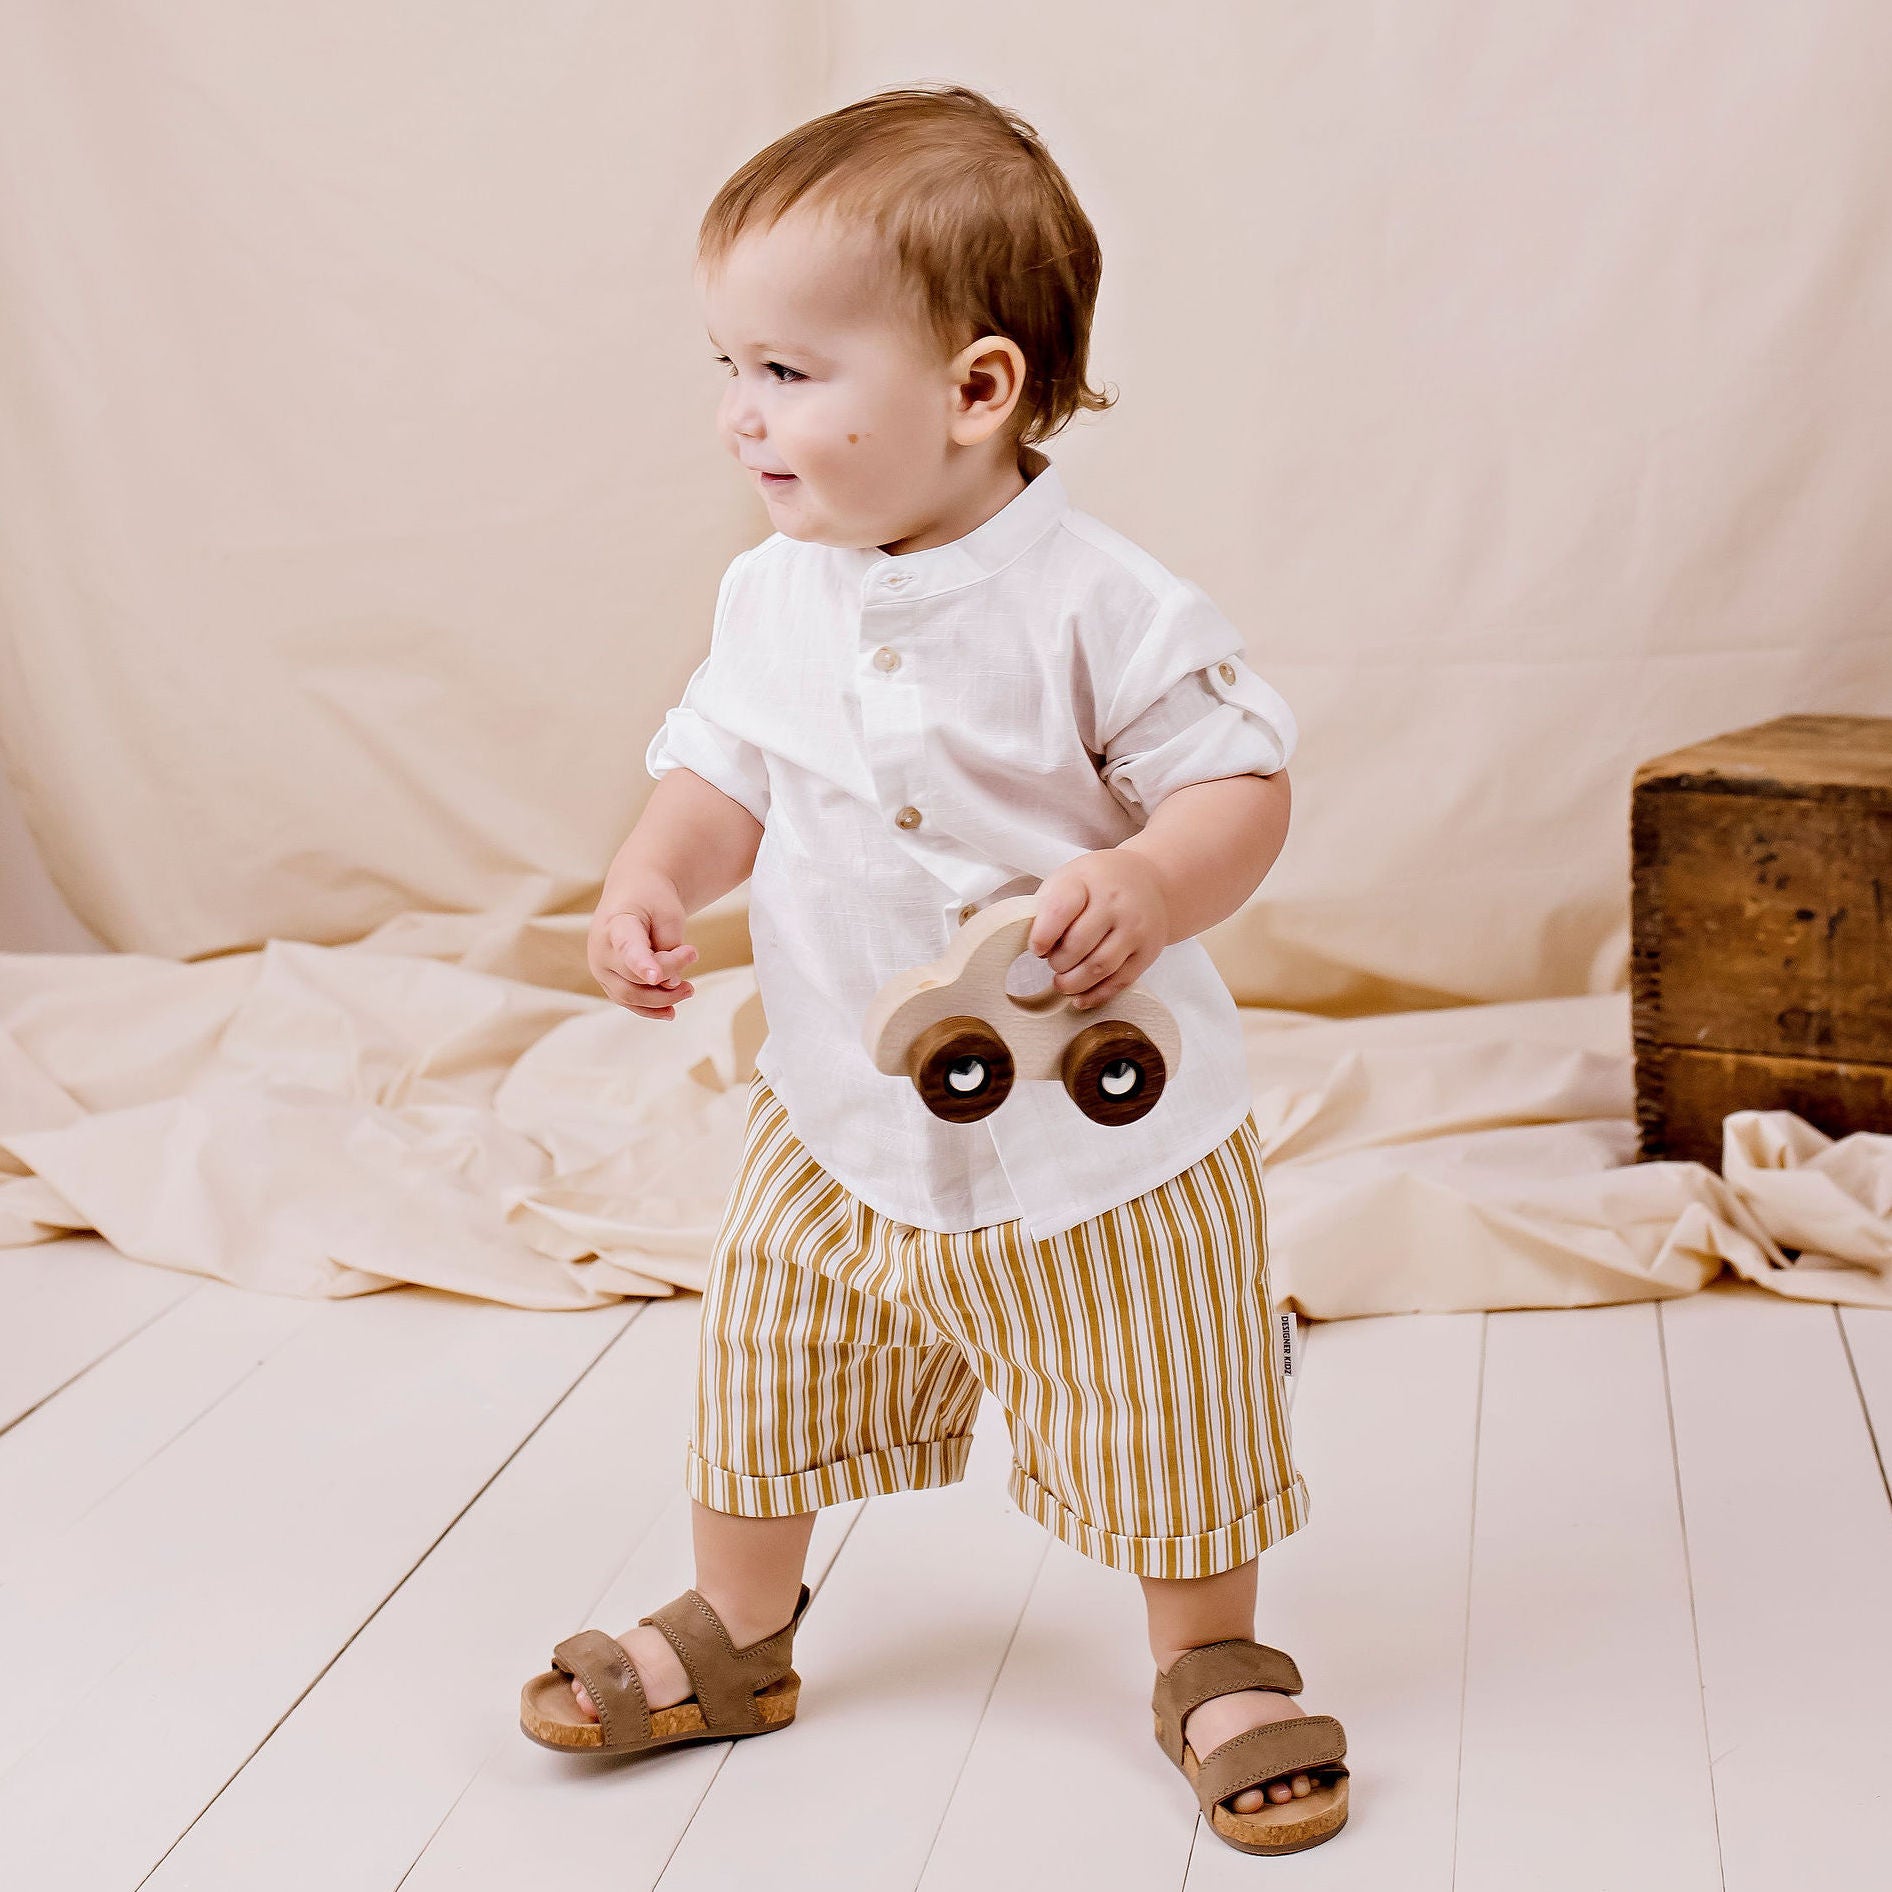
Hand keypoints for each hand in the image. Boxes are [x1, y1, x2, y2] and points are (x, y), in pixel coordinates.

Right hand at [587, 879, 699, 1019]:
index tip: (656, 976)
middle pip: (635, 977)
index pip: (628, 948)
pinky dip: (651, 1008)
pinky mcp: (609, 982)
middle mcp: (601, 951)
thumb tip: (669, 985)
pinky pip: (628, 1002)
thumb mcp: (669, 913)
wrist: (631, 894)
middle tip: (693, 954)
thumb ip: (670, 946)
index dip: (641, 964)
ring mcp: (602, 970)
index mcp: (615, 925)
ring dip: (663, 998)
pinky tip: (671, 1011)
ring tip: (689, 988)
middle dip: (670, 972)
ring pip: (631, 997)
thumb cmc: (653, 901)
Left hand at [1026, 848, 1169, 1010]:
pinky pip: (1119, 982)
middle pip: (1078, 945)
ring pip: (1099, 968)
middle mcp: (1115, 904)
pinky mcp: (1147, 952)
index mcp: (1088, 882)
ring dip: (1073, 983)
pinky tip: (1080, 998)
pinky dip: (1095, 996)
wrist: (1152, 882)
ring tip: (1062, 982)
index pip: (1059, 911)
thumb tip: (1027, 945)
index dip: (1042, 936)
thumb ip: (1048, 907)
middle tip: (1053, 962)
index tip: (1037, 948)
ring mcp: (1135, 929)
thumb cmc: (1100, 884)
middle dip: (1058, 962)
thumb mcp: (1070, 879)